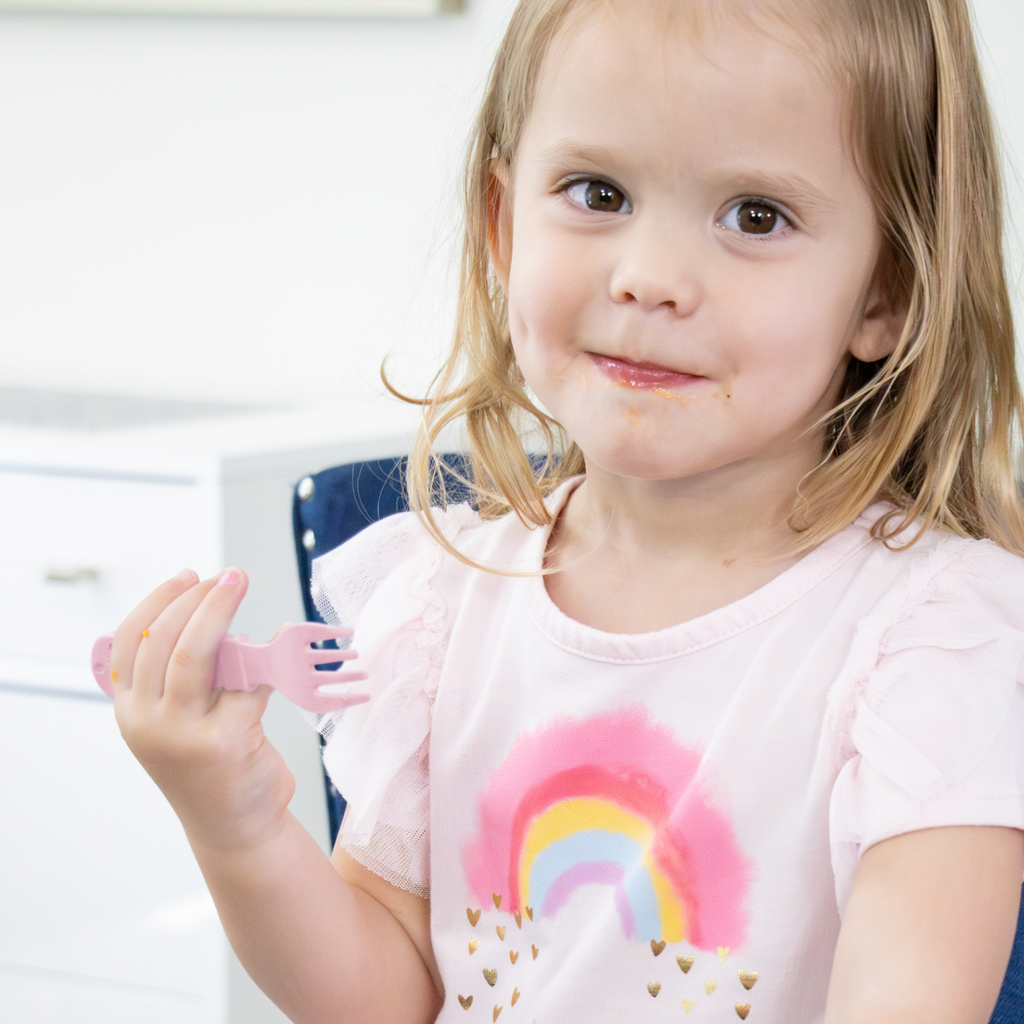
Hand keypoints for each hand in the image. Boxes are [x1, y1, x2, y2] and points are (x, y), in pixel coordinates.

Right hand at [110, 568, 295, 853]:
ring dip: (218, 612)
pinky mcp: (224, 742)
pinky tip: (281, 643)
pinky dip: (265, 658)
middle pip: (162, 641)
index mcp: (131, 711)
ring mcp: (183, 734)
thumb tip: (213, 618)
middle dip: (195, 599)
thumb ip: (185, 676)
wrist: (236, 828)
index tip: (187, 577)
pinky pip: (247, 682)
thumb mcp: (178, 720)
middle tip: (226, 576)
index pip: (128, 641)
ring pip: (194, 655)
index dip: (157, 602)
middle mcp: (147, 722)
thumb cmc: (211, 766)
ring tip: (238, 584)